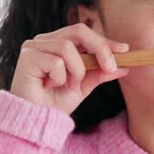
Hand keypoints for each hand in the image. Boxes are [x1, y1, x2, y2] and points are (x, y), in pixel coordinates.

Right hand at [9, 23, 130, 114]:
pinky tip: (51, 86)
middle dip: (99, 48)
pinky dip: (61, 77)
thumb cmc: (54, 104)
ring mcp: (34, 46)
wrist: (35, 121)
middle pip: (79, 31)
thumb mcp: (83, 87)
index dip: (105, 41)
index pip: (84, 34)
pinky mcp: (27, 56)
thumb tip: (125, 67)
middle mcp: (45, 40)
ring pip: (68, 48)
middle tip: (111, 67)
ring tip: (69, 86)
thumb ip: (100, 74)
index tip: (125, 50)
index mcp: (57, 43)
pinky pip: (56, 61)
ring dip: (76, 71)